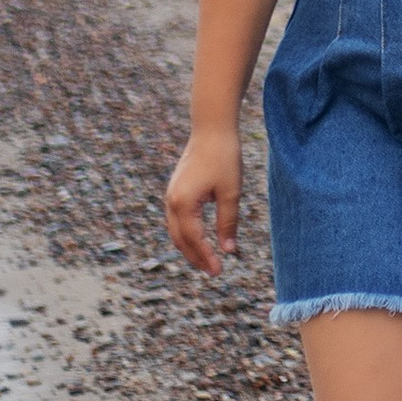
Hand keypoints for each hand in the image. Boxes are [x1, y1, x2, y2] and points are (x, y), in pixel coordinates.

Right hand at [165, 123, 240, 272]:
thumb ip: (227, 223)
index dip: (206, 257)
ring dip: (189, 248)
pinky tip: (199, 239)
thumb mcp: (230, 192)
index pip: (194, 240)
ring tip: (206, 260)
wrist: (211, 128)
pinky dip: (186, 234)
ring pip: (176, 231)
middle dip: (196, 257)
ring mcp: (171, 195)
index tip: (218, 271)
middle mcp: (172, 202)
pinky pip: (176, 220)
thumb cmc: (224, 157)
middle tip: (213, 272)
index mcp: (183, 203)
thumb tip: (228, 250)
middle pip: (180, 240)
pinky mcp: (175, 190)